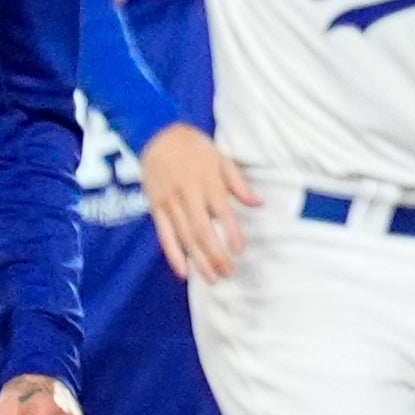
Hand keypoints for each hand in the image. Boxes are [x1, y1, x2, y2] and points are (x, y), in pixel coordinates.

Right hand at [139, 124, 258, 281]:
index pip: (222, 212)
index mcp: (207, 182)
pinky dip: (173, 254)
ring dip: (199, 260)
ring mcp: (169, 203)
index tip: (240, 250)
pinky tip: (184, 271)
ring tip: (213, 278)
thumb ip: (238, 184)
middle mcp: (188, 195)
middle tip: (229, 273)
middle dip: (216, 255)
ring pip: (185, 237)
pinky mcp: (156, 208)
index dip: (231, 232)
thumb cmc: (195, 147)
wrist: (157, 135)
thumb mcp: (221, 159)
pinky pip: (164, 235)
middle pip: (202, 231)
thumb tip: (258, 204)